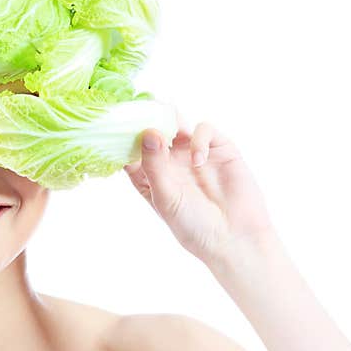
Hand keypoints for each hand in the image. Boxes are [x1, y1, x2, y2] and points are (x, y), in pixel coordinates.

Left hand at [124, 123, 274, 266]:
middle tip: (144, 112)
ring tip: (170, 133)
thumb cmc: (193, 224)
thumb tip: (148, 132)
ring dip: (171, 122)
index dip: (123, 137)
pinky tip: (198, 160)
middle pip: (153, 130)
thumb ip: (154, 165)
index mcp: (149, 174)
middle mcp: (169, 161)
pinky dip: (199, 139)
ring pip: (178, 124)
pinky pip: (204, 130)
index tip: (117, 126)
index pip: (130, 150)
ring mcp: (192, 153)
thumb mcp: (165, 197)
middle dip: (147, 119)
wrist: (233, 237)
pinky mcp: (218, 149)